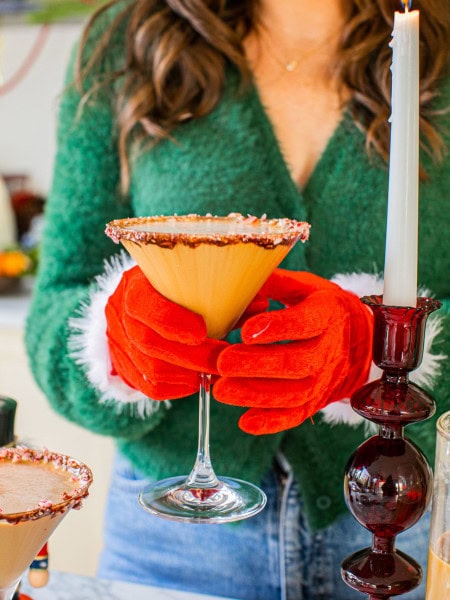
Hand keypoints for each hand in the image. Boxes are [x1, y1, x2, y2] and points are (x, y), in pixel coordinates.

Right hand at [105, 266, 227, 399]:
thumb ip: (225, 293)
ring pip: (151, 370)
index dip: (172, 322)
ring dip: (188, 375)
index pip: (143, 305)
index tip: (203, 331)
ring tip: (215, 371)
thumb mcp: (196, 283)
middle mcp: (119, 313)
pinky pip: (150, 387)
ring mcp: (117, 343)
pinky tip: (198, 380)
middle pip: (148, 342)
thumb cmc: (178, 290)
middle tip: (223, 360)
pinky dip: (179, 388)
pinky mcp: (123, 368)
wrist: (143, 308)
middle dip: (191, 356)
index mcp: (134, 285)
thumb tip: (262, 305)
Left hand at [214, 269, 372, 433]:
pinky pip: (297, 415)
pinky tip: (245, 422)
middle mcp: (329, 350)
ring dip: (256, 395)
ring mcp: (324, 380)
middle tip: (222, 363)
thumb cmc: (324, 308)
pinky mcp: (317, 401)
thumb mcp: (306, 287)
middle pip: (296, 363)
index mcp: (327, 315)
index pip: (305, 323)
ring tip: (221, 391)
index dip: (278, 328)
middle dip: (257, 365)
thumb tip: (240, 275)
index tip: (246, 331)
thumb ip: (275, 282)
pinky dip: (271, 422)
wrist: (362, 341)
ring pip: (294, 393)